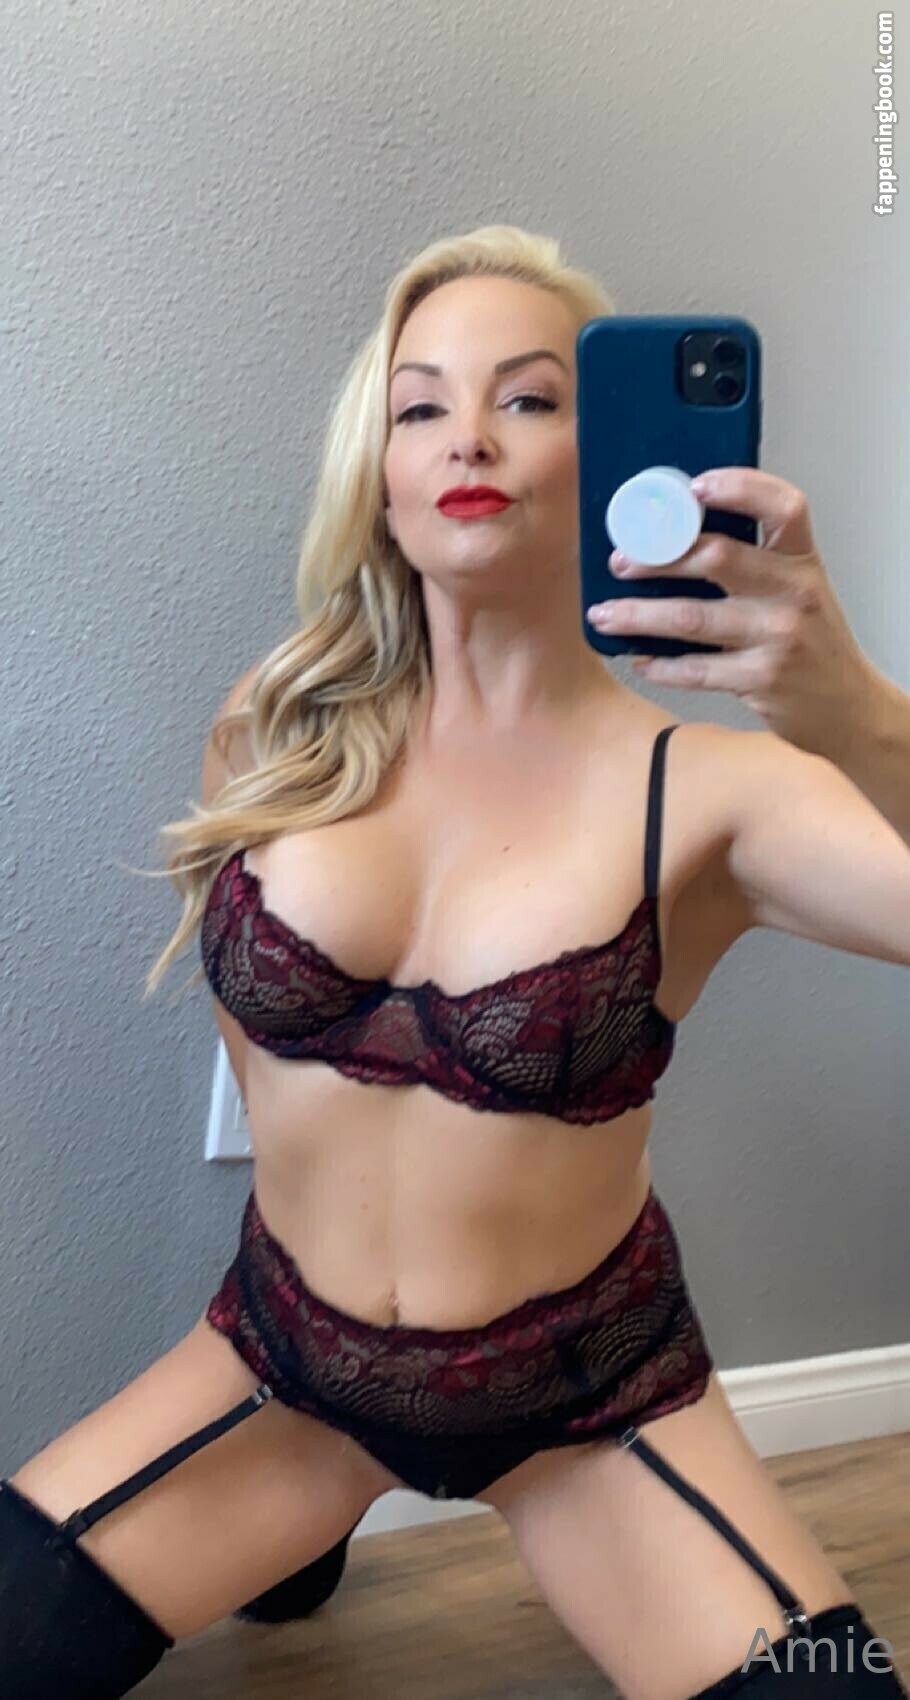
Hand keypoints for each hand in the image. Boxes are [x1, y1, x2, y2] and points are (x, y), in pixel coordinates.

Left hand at [587, 467, 875, 754]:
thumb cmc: (812, 642)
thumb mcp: (799, 591)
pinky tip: (638, 658)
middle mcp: (795, 593)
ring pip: (692, 617)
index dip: (740, 488)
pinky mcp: (761, 679)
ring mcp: (778, 637)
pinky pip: (695, 668)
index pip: (785, 507)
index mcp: (803, 561)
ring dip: (638, 614)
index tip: (693, 487)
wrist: (848, 707)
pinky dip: (660, 665)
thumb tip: (677, 537)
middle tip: (620, 562)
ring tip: (603, 614)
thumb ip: (758, 562)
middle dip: (657, 557)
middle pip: (717, 557)